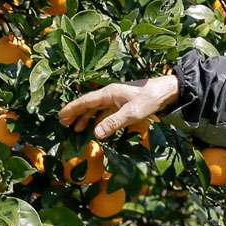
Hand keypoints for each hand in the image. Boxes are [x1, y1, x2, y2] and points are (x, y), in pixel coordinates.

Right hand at [58, 75, 179, 138]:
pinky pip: (106, 111)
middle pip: (88, 104)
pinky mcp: (123, 103)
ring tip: (77, 128)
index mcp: (108, 93)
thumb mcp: (131, 113)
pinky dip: (99, 119)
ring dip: (86, 117)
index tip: (60, 116)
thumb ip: (113, 123)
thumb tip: (95, 134)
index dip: (72, 109)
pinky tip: (97, 127)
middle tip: (64, 124)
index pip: (85, 101)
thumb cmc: (149, 100)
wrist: (166, 91)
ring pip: (96, 108)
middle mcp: (110, 94)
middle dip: (75, 114)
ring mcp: (116, 98)